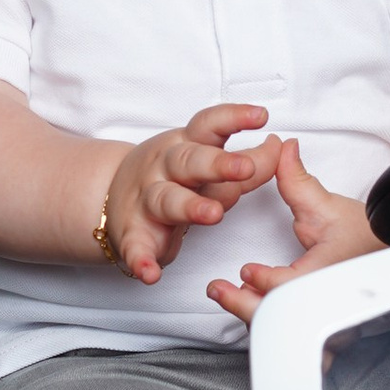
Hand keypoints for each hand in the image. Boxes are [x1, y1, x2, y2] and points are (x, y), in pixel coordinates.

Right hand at [100, 105, 273, 283]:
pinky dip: (141, 260)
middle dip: (217, 164)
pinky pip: (135, 247)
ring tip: (212, 215)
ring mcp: (146, 200)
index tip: (260, 117)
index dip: (234, 119)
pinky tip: (151, 272)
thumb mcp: (206, 161)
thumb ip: (247, 161)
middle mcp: (165, 168)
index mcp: (186, 146)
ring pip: (166, 200)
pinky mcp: (133, 234)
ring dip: (189, 207)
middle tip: (244, 168)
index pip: (209, 126)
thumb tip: (282, 148)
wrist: (107, 195)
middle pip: (189, 161)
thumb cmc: (170, 176)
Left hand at [207, 140, 381, 323]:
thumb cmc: (367, 235)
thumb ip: (298, 181)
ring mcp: (322, 314)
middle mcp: (324, 300)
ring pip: (281, 328)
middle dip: (244, 305)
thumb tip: (283, 150)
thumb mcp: (328, 206)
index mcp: (328, 273)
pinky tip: (252, 303)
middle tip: (219, 290)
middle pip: (280, 317)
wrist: (388, 253)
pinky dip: (268, 320)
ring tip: (226, 294)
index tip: (245, 270)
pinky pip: (288, 329)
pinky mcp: (316, 319)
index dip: (266, 280)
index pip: (292, 286)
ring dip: (252, 313)